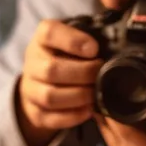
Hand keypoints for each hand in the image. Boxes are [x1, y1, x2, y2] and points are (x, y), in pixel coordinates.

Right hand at [16, 20, 101, 145]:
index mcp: (42, 39)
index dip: (72, 41)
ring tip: (95, 93)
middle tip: (100, 73)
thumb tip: (115, 27)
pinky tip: (88, 110)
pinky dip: (73, 116)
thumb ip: (92, 33)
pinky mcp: (34, 111)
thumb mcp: (75, 39)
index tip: (94, 49)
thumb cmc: (65, 56)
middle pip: (51, 69)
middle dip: (83, 74)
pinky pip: (51, 117)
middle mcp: (32, 62)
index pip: (49, 33)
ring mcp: (30, 88)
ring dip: (78, 96)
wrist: (42, 82)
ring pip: (50, 96)